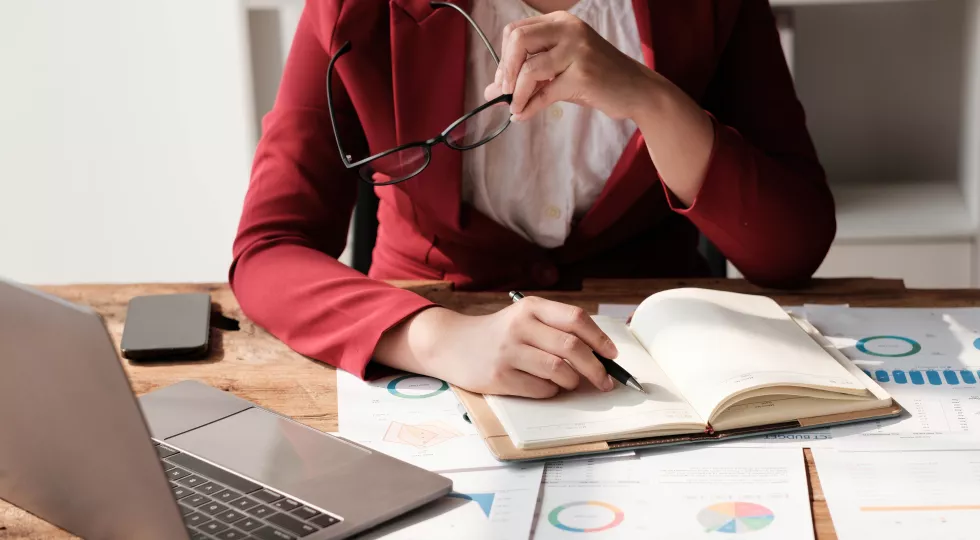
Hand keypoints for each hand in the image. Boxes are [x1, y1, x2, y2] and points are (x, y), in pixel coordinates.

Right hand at [374, 298, 619, 397]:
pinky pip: (540, 389)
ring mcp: (508, 352)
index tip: (613, 356)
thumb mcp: (524, 318)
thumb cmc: (498, 334)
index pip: (576, 319)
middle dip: (596, 368)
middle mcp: (520, 326)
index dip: (600, 339)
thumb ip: (556, 329)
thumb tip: (599, 355)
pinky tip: (545, 386)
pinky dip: (551, 391)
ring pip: (559, 370)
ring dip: (572, 382)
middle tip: (605, 382)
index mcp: (531, 307)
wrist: (451, 344)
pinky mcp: (499, 377)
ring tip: (570, 382)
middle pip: (573, 348)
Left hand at [485, 10, 655, 121]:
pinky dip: (529, 107)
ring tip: (515, 108)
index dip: (504, 57)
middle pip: (518, 40)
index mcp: (561, 22)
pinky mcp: (583, 74)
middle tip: (503, 92)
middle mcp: (569, 29)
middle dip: (505, 70)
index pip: (516, 30)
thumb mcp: (559, 72)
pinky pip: (545, 92)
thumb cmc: (596, 80)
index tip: (502, 80)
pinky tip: (523, 116)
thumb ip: (527, 76)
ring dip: (516, 93)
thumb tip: (490, 91)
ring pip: (529, 68)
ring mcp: (577, 50)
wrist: (636, 91)